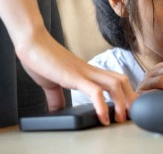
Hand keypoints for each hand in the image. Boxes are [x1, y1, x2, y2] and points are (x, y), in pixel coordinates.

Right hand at [15, 28, 136, 125]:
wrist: (32, 42)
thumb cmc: (41, 59)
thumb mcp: (52, 82)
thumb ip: (57, 96)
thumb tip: (56, 109)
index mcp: (88, 72)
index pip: (116, 80)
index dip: (126, 94)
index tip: (128, 108)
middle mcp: (91, 71)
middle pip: (122, 81)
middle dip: (130, 99)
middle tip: (130, 116)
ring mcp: (84, 72)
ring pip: (115, 84)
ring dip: (121, 103)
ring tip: (119, 119)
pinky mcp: (73, 77)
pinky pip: (94, 91)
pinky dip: (102, 105)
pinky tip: (103, 118)